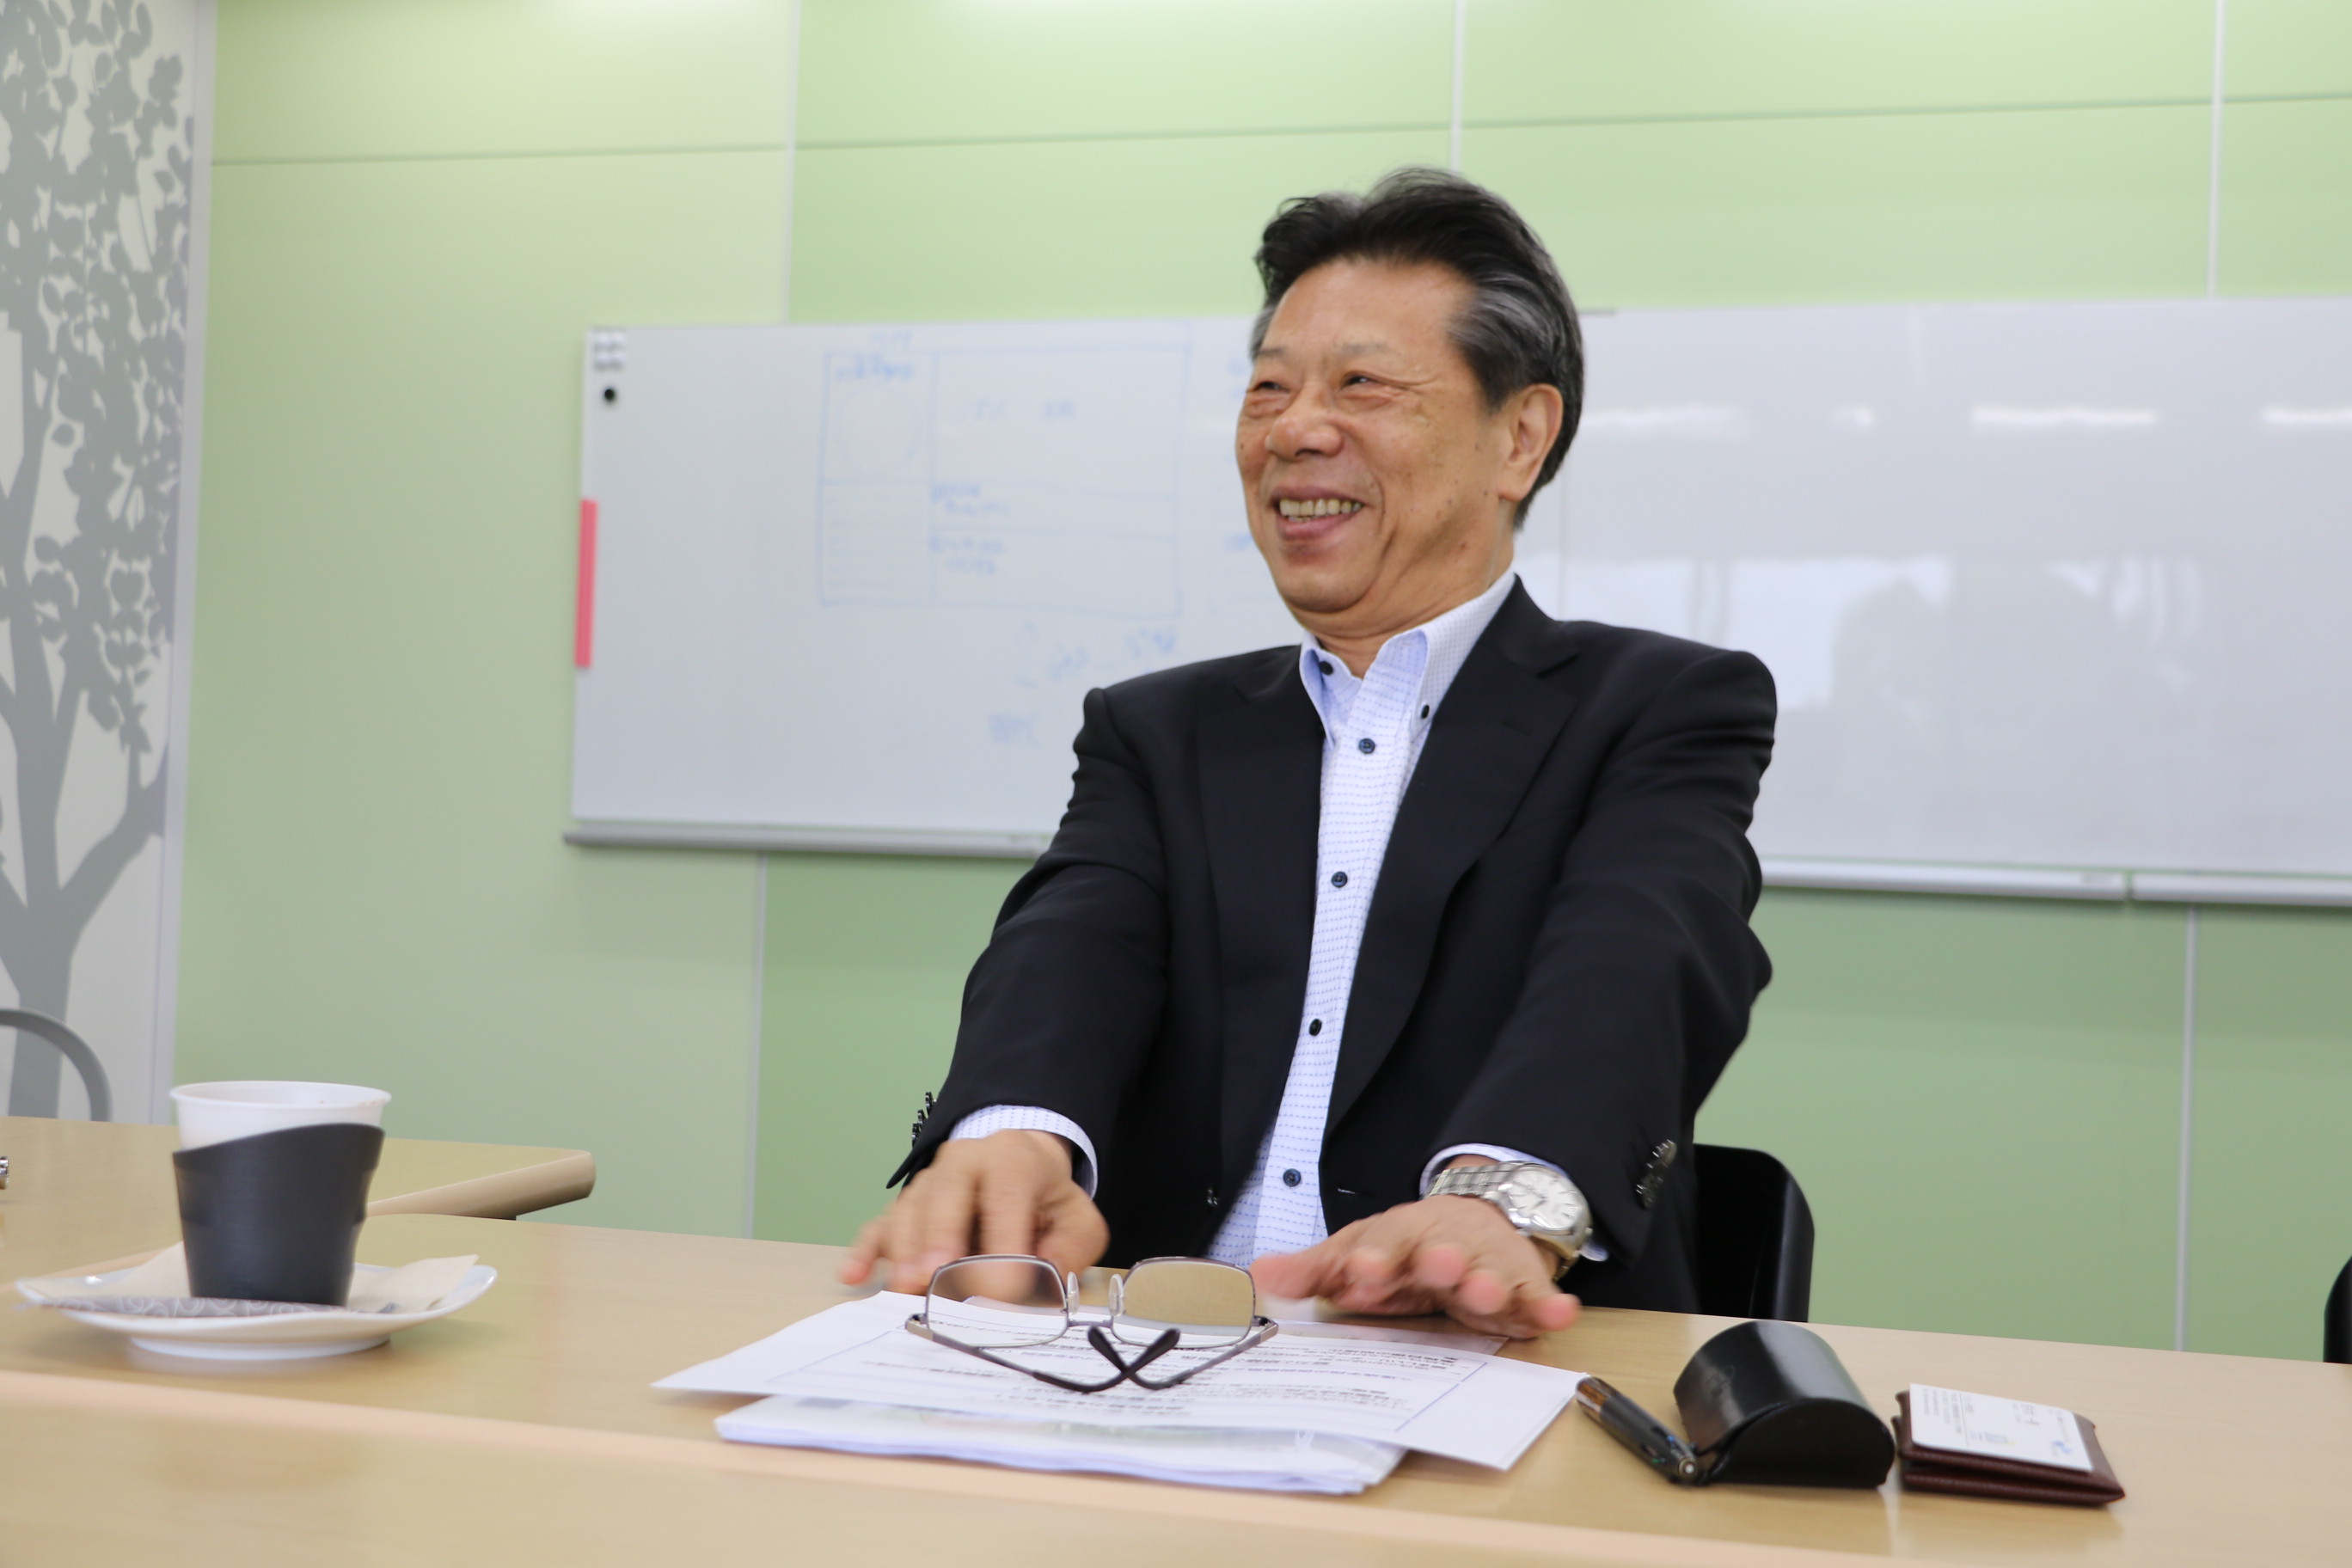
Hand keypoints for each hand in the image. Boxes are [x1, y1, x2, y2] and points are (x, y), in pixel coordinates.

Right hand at [838, 1130, 1109, 1293]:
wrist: (1016, 1163)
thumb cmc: (1044, 1198)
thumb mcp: (1076, 1218)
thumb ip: (1070, 1249)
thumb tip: (1043, 1283)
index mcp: (1012, 1160)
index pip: (1005, 1196)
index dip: (1003, 1243)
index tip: (1003, 1288)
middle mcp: (962, 1163)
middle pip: (943, 1195)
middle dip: (938, 1238)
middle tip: (935, 1276)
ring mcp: (927, 1183)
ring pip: (908, 1212)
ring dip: (904, 1251)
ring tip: (904, 1287)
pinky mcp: (904, 1207)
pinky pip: (879, 1225)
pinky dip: (865, 1250)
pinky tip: (854, 1275)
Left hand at [1249, 1193, 1579, 1339]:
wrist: (1472, 1220)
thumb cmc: (1405, 1249)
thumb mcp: (1359, 1254)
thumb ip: (1316, 1270)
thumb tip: (1260, 1277)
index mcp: (1398, 1239)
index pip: (1382, 1243)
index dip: (1371, 1259)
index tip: (1358, 1273)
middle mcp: (1443, 1247)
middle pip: (1440, 1251)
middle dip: (1437, 1261)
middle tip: (1437, 1268)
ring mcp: (1485, 1264)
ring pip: (1488, 1271)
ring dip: (1488, 1281)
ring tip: (1485, 1292)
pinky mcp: (1520, 1287)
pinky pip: (1537, 1295)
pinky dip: (1548, 1305)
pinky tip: (1558, 1313)